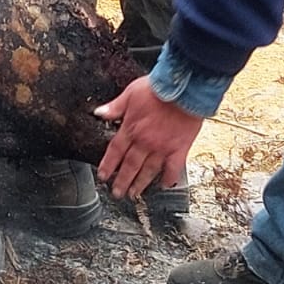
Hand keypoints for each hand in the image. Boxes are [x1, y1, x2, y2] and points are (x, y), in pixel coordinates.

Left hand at [95, 76, 203, 200]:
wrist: (184, 89)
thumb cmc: (158, 89)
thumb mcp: (130, 93)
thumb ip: (115, 106)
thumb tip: (99, 113)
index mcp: (131, 128)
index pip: (115, 151)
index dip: (108, 165)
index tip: (103, 176)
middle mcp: (145, 141)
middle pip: (130, 165)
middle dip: (122, 181)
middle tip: (117, 193)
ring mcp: (162, 148)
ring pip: (148, 171)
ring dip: (140, 184)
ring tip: (134, 194)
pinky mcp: (179, 149)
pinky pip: (173, 169)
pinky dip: (168, 179)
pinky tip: (164, 186)